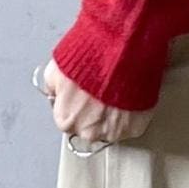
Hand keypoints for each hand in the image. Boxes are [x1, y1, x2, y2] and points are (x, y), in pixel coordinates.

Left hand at [38, 55, 154, 145]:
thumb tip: (53, 91)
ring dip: (111, 114)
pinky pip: (130, 124)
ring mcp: (113, 132)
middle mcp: (89, 132)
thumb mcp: (57, 68)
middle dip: (92, 112)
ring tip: (114, 91)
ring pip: (109, 127)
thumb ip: (52, 86)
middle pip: (88, 127)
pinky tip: (128, 96)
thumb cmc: (92, 60)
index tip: (81, 94)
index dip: (73, 105)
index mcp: (66, 120)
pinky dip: (130, 114)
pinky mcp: (135, 128)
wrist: (124, 55)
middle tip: (99, 90)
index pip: (66, 120)